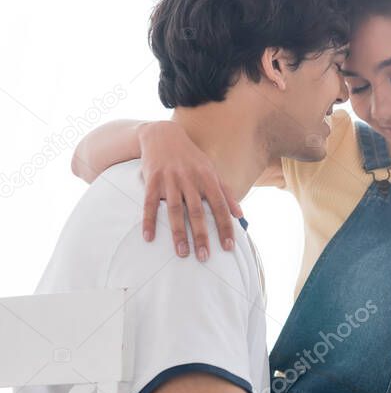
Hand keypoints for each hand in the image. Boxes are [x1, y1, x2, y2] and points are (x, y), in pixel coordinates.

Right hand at [139, 120, 242, 260]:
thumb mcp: (211, 170)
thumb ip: (226, 193)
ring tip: (182, 253)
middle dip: (202, 235)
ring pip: (176, 210)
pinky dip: (149, 220)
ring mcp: (171, 180)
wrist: (163, 135)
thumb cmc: (191, 158)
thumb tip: (240, 215)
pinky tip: (149, 237)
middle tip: (204, 257)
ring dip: (179, 233)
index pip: (220, 207)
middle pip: (198, 212)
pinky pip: (149, 203)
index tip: (228, 247)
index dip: (225, 227)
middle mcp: (190, 180)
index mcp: (208, 178)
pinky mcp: (152, 180)